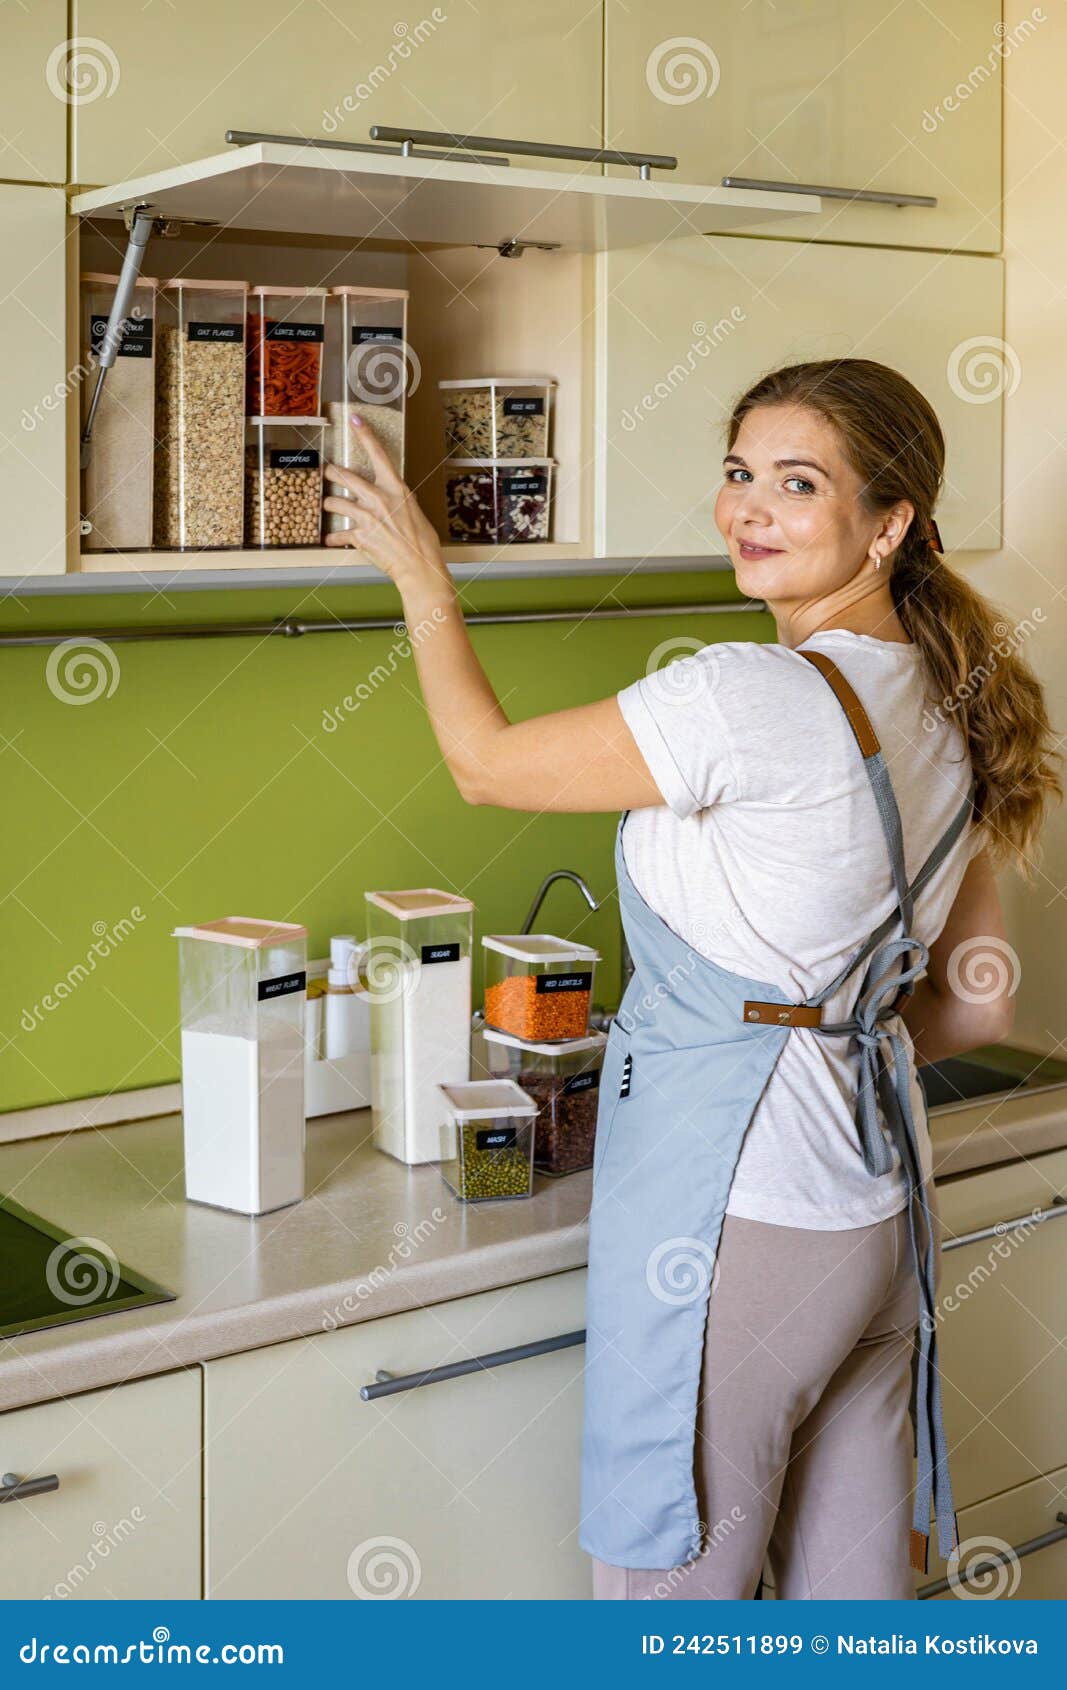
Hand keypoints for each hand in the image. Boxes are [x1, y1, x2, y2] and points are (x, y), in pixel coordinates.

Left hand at [323, 414, 447, 590]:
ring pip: (334, 501)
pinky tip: (331, 540)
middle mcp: (378, 498)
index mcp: (396, 489)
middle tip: (327, 471)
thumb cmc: (423, 543)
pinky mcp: (359, 536)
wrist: (420, 566)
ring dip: (330, 504)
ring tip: (328, 505)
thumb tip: (393, 501)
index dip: (365, 435)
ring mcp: (367, 516)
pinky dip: (333, 538)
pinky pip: (338, 534)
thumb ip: (399, 503)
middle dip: (331, 472)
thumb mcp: (415, 513)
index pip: (378, 455)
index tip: (355, 420)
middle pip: (344, 475)